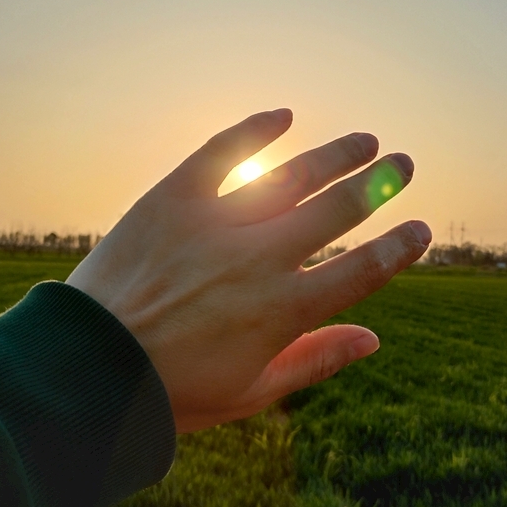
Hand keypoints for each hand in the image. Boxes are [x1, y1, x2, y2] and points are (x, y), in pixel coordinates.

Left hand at [66, 109, 430, 431]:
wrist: (87, 368)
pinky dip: (255, 130)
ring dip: (335, 155)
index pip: (362, 270)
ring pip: (292, 176)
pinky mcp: (174, 197)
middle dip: (379, 186)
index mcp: (284, 310)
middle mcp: (259, 259)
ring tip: (365, 141)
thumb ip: (316, 359)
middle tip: (404, 165)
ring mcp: (217, 223)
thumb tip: (374, 338)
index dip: (398, 247)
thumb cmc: (172, 391)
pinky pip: (222, 152)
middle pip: (336, 211)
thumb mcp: (252, 391)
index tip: (420, 229)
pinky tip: (285, 115)